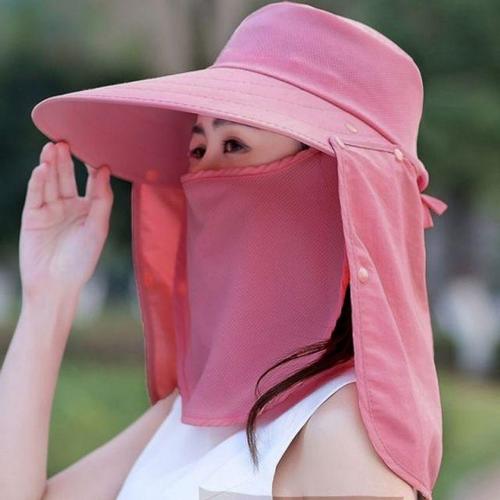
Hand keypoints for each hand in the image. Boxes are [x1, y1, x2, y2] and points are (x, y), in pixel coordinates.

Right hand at [19, 141, 113, 299]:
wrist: (56, 285)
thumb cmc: (82, 260)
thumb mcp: (97, 228)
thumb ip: (102, 199)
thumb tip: (104, 169)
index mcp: (89, 209)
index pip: (91, 182)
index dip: (91, 166)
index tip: (94, 148)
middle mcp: (69, 206)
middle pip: (67, 177)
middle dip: (67, 160)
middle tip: (67, 139)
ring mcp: (50, 210)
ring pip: (50, 182)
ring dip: (51, 166)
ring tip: (53, 147)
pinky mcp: (32, 216)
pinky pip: (35, 195)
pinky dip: (38, 182)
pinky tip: (42, 169)